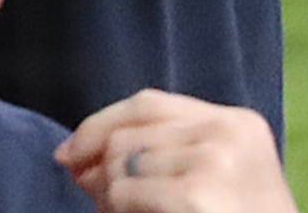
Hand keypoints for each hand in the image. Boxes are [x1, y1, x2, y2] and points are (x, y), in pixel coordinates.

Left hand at [59, 91, 297, 212]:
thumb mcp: (209, 179)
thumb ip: (154, 155)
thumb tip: (70, 154)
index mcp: (239, 123)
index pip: (148, 104)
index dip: (98, 125)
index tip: (68, 153)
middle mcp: (230, 132)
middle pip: (129, 133)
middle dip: (98, 166)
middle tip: (92, 196)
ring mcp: (219, 160)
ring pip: (122, 161)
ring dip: (107, 193)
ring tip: (117, 212)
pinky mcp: (201, 193)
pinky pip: (126, 190)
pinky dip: (117, 209)